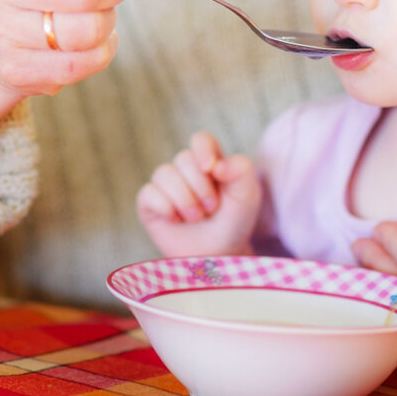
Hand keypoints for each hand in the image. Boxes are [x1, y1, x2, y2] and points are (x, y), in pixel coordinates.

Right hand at [136, 132, 260, 257]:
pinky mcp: (149, 203)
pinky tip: (175, 220)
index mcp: (210, 162)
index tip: (211, 169)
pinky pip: (148, 194)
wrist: (217, 255)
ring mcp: (165, 186)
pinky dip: (165, 207)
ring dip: (184, 199)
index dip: (202, 150)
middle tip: (212, 208)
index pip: (201, 140)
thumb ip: (240, 170)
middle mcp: (185, 170)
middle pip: (183, 158)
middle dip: (200, 187)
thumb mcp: (248, 195)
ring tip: (196, 217)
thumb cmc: (234, 223)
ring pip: (163, 173)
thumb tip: (214, 164)